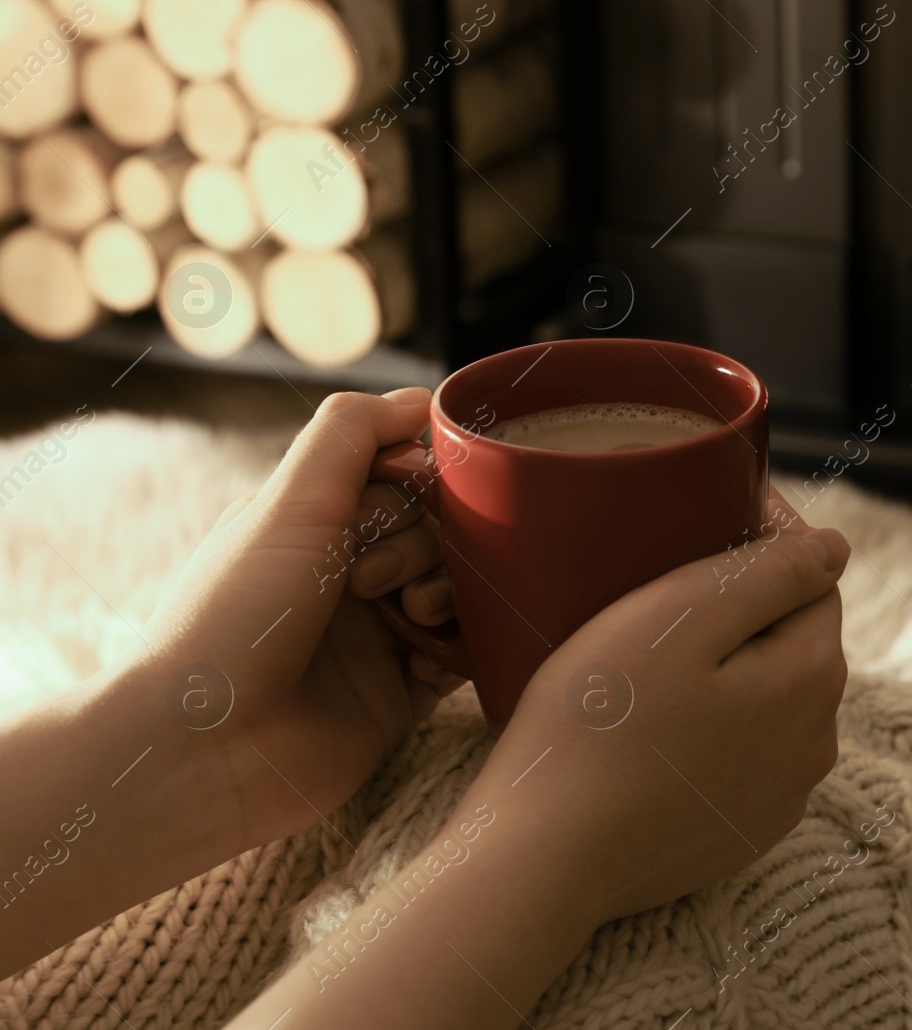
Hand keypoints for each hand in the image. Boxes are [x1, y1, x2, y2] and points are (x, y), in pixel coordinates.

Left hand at [134, 389, 466, 850]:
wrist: (205, 750)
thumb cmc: (233, 618)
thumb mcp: (287, 504)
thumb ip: (350, 433)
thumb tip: (422, 398)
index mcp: (317, 522)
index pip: (407, 473)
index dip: (422, 478)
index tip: (411, 494)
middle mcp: (351, 573)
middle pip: (442, 528)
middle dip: (429, 541)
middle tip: (374, 580)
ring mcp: (380, 633)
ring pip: (462, 586)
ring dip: (451, 591)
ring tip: (411, 616)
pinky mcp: (404, 691)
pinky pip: (468, 654)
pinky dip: (466, 646)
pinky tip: (432, 654)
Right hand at [489, 491, 850, 928]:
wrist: (543, 859)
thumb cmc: (598, 724)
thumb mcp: (679, 616)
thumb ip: (768, 572)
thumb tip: (834, 546)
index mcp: (812, 679)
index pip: (813, 579)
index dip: (765, 537)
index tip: (709, 508)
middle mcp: (815, 744)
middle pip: (793, 639)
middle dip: (747, 601)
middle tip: (667, 571)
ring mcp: (778, 797)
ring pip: (767, 698)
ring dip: (729, 665)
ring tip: (655, 644)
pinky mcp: (735, 832)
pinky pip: (738, 754)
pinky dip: (709, 724)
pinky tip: (654, 718)